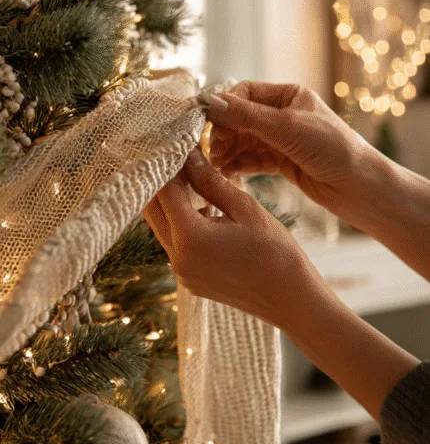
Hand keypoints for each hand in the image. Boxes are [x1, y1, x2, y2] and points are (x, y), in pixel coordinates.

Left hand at [143, 147, 324, 331]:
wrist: (291, 299)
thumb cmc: (276, 252)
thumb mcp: (245, 208)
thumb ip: (210, 181)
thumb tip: (188, 155)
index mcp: (190, 238)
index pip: (163, 190)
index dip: (167, 164)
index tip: (176, 144)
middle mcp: (177, 259)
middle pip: (153, 209)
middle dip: (162, 180)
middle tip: (178, 156)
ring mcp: (182, 273)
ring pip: (161, 226)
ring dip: (170, 201)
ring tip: (191, 177)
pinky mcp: (189, 279)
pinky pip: (174, 244)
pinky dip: (181, 222)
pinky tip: (201, 206)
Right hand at [205, 81, 380, 225]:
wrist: (359, 188)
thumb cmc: (332, 149)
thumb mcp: (287, 128)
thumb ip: (247, 116)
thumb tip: (210, 103)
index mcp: (289, 95)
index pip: (245, 93)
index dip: (224, 107)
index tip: (206, 123)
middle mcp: (284, 114)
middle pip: (240, 118)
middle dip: (223, 133)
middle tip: (211, 149)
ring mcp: (282, 139)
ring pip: (244, 140)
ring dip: (227, 150)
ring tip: (215, 164)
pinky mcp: (281, 162)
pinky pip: (251, 159)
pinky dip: (237, 165)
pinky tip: (226, 172)